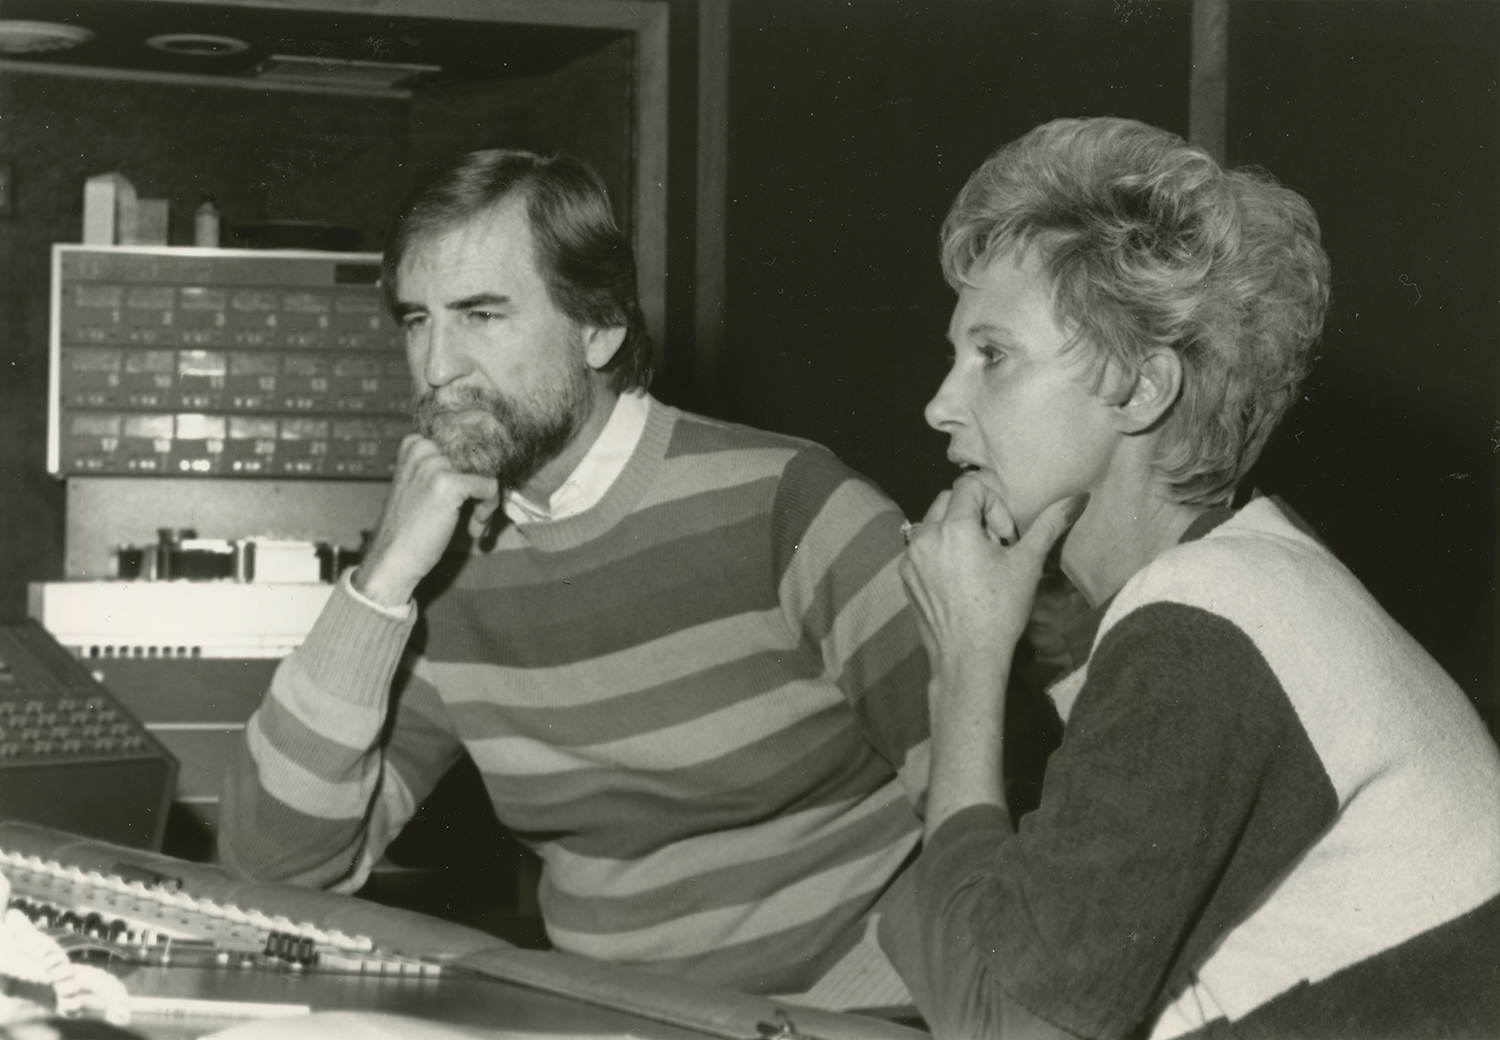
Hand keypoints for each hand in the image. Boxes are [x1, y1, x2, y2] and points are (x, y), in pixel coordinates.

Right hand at [351, 435, 500, 607]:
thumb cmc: (411, 528)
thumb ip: (447, 470)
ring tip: (473, 525)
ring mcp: (435, 464)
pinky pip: (490, 487)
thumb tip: (490, 463)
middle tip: (473, 517)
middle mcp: (423, 447)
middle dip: (481, 490)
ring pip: (486, 474)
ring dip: (486, 503)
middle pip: (477, 460)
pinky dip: (489, 509)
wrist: (393, 559)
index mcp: (415, 444)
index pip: (465, 448)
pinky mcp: (448, 483)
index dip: (472, 475)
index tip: (467, 501)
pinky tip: (474, 529)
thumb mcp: (423, 486)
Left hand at [900, 477, 1084, 692]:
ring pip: (933, 523)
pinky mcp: (906, 577)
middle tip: (994, 547)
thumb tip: (1078, 498)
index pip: (968, 486)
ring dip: (956, 532)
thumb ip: (1049, 525)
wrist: (968, 658)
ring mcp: (911, 558)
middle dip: (974, 515)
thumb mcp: (1028, 564)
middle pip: (948, 501)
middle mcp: (925, 537)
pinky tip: (961, 580)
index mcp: (953, 528)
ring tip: (978, 564)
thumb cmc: (1000, 612)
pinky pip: (922, 548)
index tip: (1005, 536)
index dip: (993, 504)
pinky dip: (941, 552)